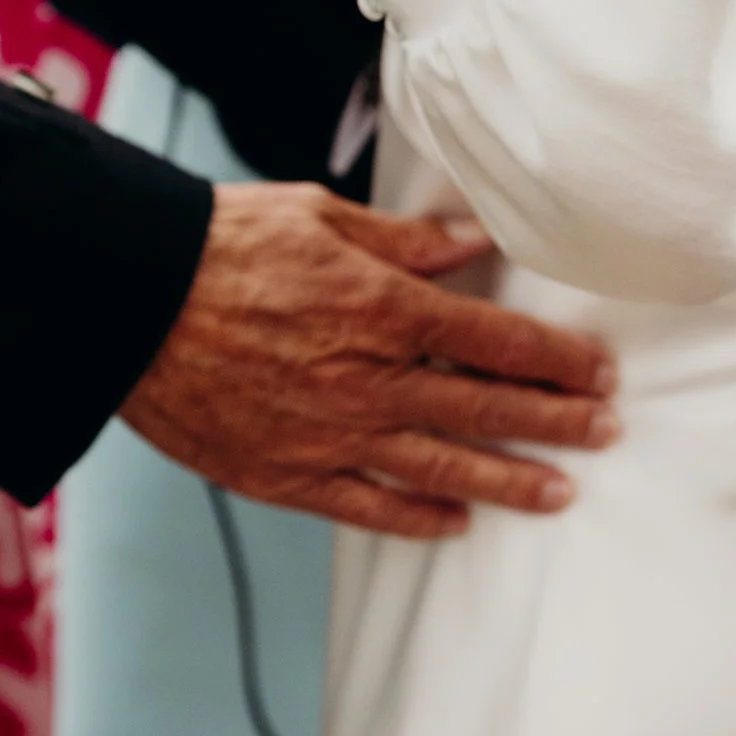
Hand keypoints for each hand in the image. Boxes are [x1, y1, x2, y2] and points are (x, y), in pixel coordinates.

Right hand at [124, 183, 618, 538]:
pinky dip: (417, 516)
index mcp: (379, 306)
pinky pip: (367, 506)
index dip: (556, 359)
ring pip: (440, 466)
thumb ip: (403, 239)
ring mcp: (328, 434)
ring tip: (561, 491)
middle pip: (483, 406)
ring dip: (508, 480)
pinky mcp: (285, 473)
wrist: (128, 300)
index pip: (495, 339)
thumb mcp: (318, 215)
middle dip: (555, 421)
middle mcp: (366, 378)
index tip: (598, 371)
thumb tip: (472, 242)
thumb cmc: (220, 245)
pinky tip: (455, 520)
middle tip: (607, 432)